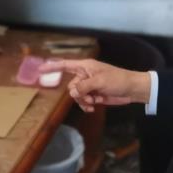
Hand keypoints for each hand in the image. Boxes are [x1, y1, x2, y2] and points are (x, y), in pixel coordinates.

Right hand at [36, 59, 151, 112]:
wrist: (132, 90)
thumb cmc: (117, 80)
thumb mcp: (100, 82)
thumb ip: (83, 86)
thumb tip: (72, 92)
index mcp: (85, 67)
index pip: (65, 65)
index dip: (52, 67)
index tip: (40, 69)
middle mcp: (85, 75)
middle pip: (71, 86)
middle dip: (78, 94)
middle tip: (90, 97)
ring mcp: (89, 86)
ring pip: (77, 95)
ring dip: (84, 101)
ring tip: (94, 102)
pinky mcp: (94, 95)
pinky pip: (84, 101)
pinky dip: (87, 105)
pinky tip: (93, 108)